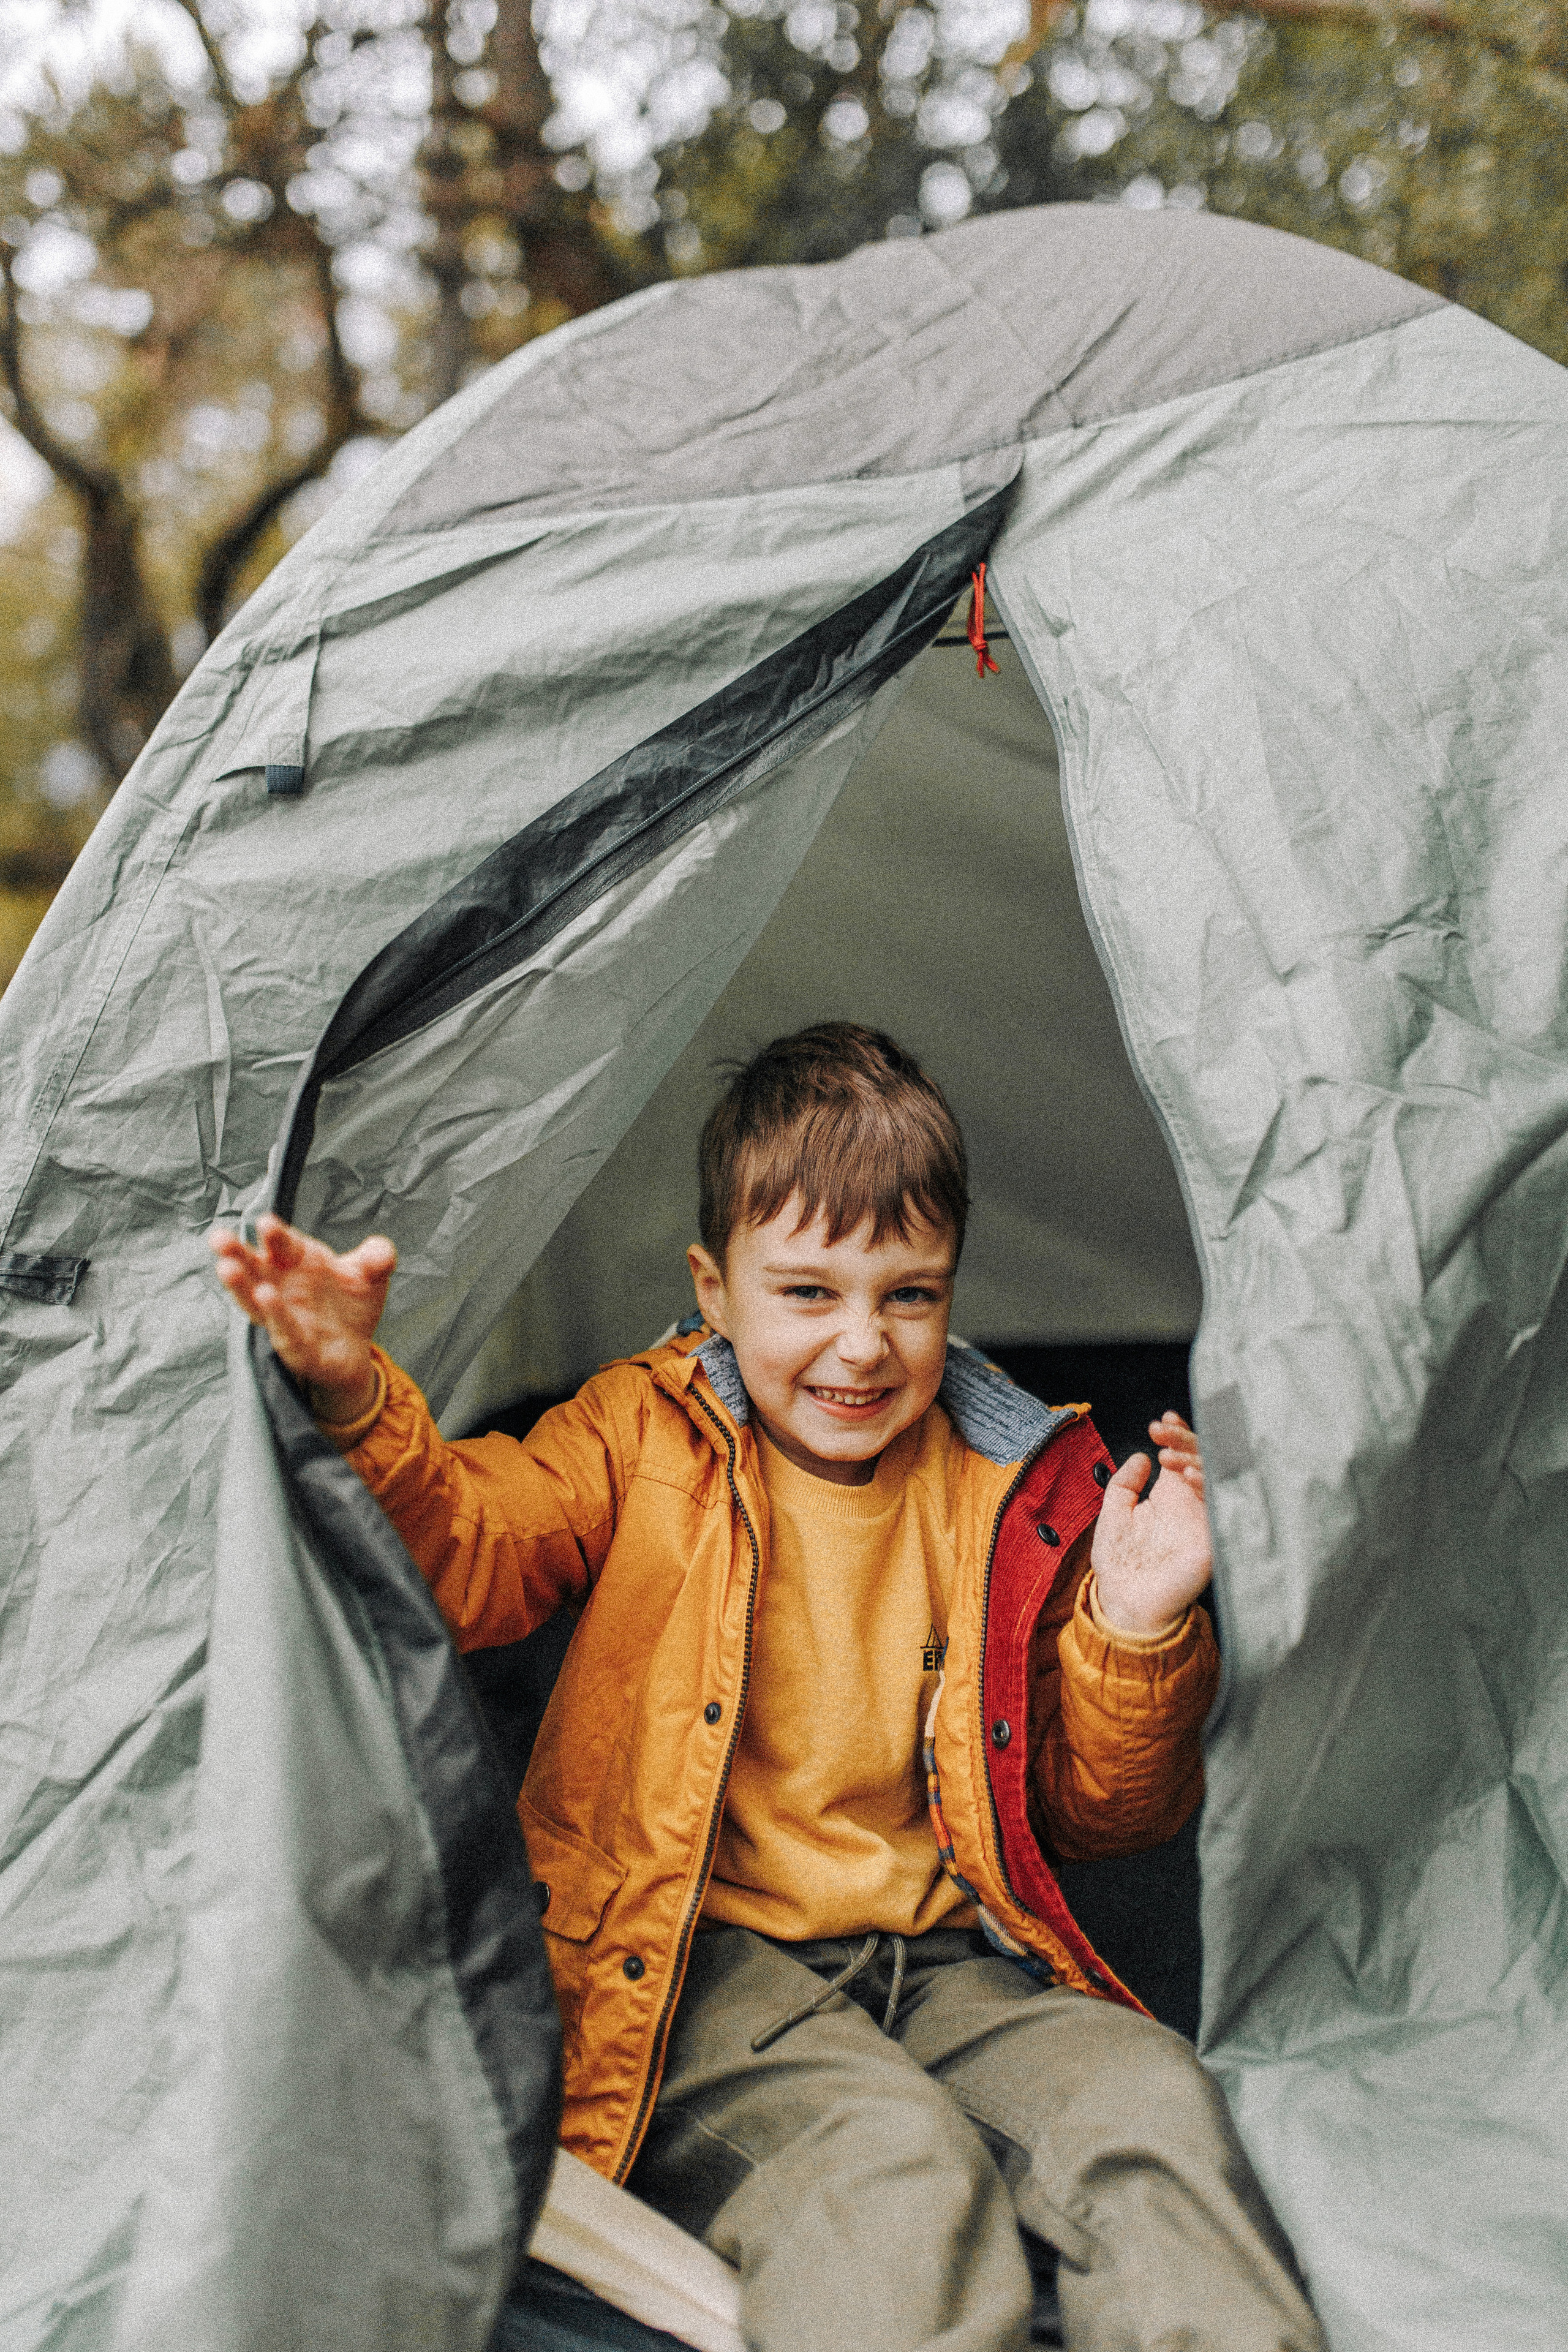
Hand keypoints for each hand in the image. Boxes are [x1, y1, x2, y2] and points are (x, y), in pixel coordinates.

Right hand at [209, 1212, 394, 1422]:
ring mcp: (282, 1315)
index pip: (282, 1243)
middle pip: (254, 1267)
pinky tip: (267, 1299)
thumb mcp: (373, 1276)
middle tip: (218, 1238)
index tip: (265, 1222)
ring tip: (226, 1268)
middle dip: (236, 1252)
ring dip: (240, 1285)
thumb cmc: (351, 1303)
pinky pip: (283, 1330)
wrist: (354, 1348)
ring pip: (253, 1299)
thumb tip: (382, 1253)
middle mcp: (281, 1285)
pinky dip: (275, 1316)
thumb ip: (378, 1258)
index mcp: (297, 1260)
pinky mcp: (293, 1345)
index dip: (274, 1233)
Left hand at [1089, 1412, 1211, 1638]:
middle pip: (1201, 1460)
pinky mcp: (1210, 1540)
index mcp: (1170, 1496)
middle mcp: (1190, 1504)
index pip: (1184, 1455)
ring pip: (1215, 1478)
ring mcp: (1202, 1520)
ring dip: (1195, 1459)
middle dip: (1183, 1439)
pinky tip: (1189, 1476)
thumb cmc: (1120, 1563)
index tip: (1163, 1420)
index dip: (1179, 1434)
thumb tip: (1140, 1456)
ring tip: (1168, 1456)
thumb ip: (1123, 1484)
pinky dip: (1207, 1488)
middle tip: (1161, 1431)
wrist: (1124, 1603)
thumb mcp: (1113, 1513)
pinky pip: (1219, 1508)